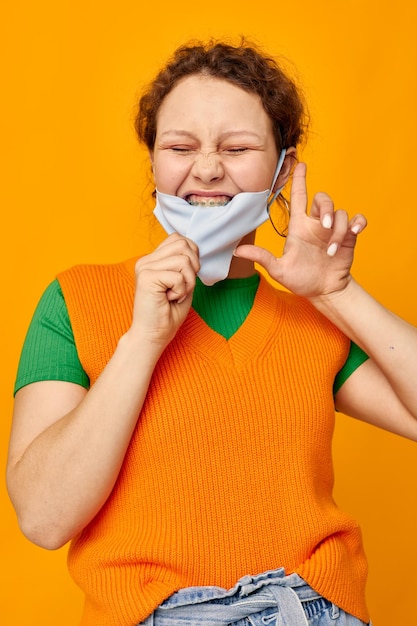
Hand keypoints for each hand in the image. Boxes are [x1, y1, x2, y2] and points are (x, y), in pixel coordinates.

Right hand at [130, 233, 199, 347]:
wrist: (153, 335)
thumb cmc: (168, 313)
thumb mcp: (183, 282)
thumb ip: (186, 263)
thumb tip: (195, 248)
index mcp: (152, 259)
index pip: (179, 239)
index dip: (192, 256)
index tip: (185, 278)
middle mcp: (146, 260)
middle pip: (183, 244)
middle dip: (193, 268)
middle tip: (182, 287)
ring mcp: (144, 267)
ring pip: (184, 260)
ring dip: (188, 282)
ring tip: (176, 294)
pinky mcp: (146, 278)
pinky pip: (178, 276)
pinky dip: (181, 291)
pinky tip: (170, 299)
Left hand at [234, 162, 366, 298]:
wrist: (323, 291)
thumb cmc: (301, 279)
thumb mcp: (279, 270)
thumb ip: (262, 258)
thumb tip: (237, 251)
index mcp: (299, 226)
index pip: (299, 196)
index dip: (299, 179)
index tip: (300, 163)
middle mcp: (316, 224)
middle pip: (323, 199)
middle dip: (326, 208)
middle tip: (324, 227)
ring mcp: (333, 229)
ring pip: (339, 213)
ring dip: (338, 230)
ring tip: (331, 251)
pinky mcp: (348, 236)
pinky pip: (357, 219)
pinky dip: (357, 222)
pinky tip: (354, 231)